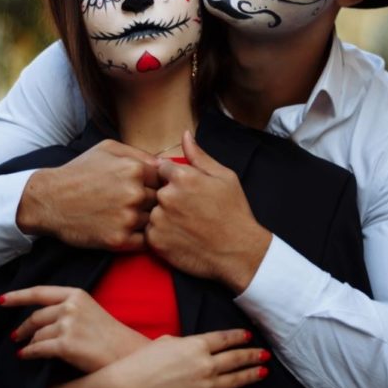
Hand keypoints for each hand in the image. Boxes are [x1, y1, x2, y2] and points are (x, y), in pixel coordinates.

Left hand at [0, 285, 148, 372]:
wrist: (123, 352)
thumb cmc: (107, 333)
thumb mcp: (88, 309)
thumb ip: (66, 307)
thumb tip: (39, 318)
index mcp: (76, 293)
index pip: (40, 292)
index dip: (18, 296)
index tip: (3, 300)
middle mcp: (71, 306)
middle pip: (36, 316)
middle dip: (23, 327)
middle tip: (16, 335)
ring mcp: (68, 325)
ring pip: (37, 334)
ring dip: (30, 342)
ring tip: (28, 348)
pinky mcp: (66, 344)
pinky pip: (38, 348)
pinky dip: (29, 353)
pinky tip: (25, 355)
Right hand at [17, 140, 159, 250]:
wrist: (49, 200)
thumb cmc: (79, 171)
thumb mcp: (107, 148)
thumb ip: (139, 153)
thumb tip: (165, 164)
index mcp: (134, 169)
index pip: (165, 178)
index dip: (158, 183)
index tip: (148, 187)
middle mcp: (134, 193)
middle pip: (161, 200)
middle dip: (154, 201)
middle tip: (139, 203)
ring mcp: (127, 218)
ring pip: (154, 221)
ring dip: (148, 220)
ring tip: (132, 216)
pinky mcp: (119, 240)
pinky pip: (145, 241)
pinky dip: (142, 238)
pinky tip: (130, 230)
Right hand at [103, 329, 269, 387]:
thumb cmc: (143, 362)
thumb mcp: (166, 341)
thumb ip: (186, 342)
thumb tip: (196, 346)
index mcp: (196, 344)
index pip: (225, 338)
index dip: (239, 337)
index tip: (249, 336)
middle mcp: (205, 364)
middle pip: (236, 358)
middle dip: (252, 355)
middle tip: (265, 353)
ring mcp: (205, 386)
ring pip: (236, 380)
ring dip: (251, 375)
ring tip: (262, 371)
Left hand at [146, 131, 271, 293]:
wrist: (237, 252)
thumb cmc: (233, 212)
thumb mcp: (224, 177)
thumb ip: (199, 156)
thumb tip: (185, 134)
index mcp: (182, 177)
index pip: (162, 168)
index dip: (173, 178)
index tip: (186, 190)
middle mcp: (166, 196)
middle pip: (156, 189)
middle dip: (168, 196)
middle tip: (188, 210)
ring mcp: (159, 220)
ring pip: (152, 211)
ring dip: (163, 215)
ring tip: (186, 225)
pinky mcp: (155, 241)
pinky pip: (150, 231)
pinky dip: (161, 234)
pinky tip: (180, 236)